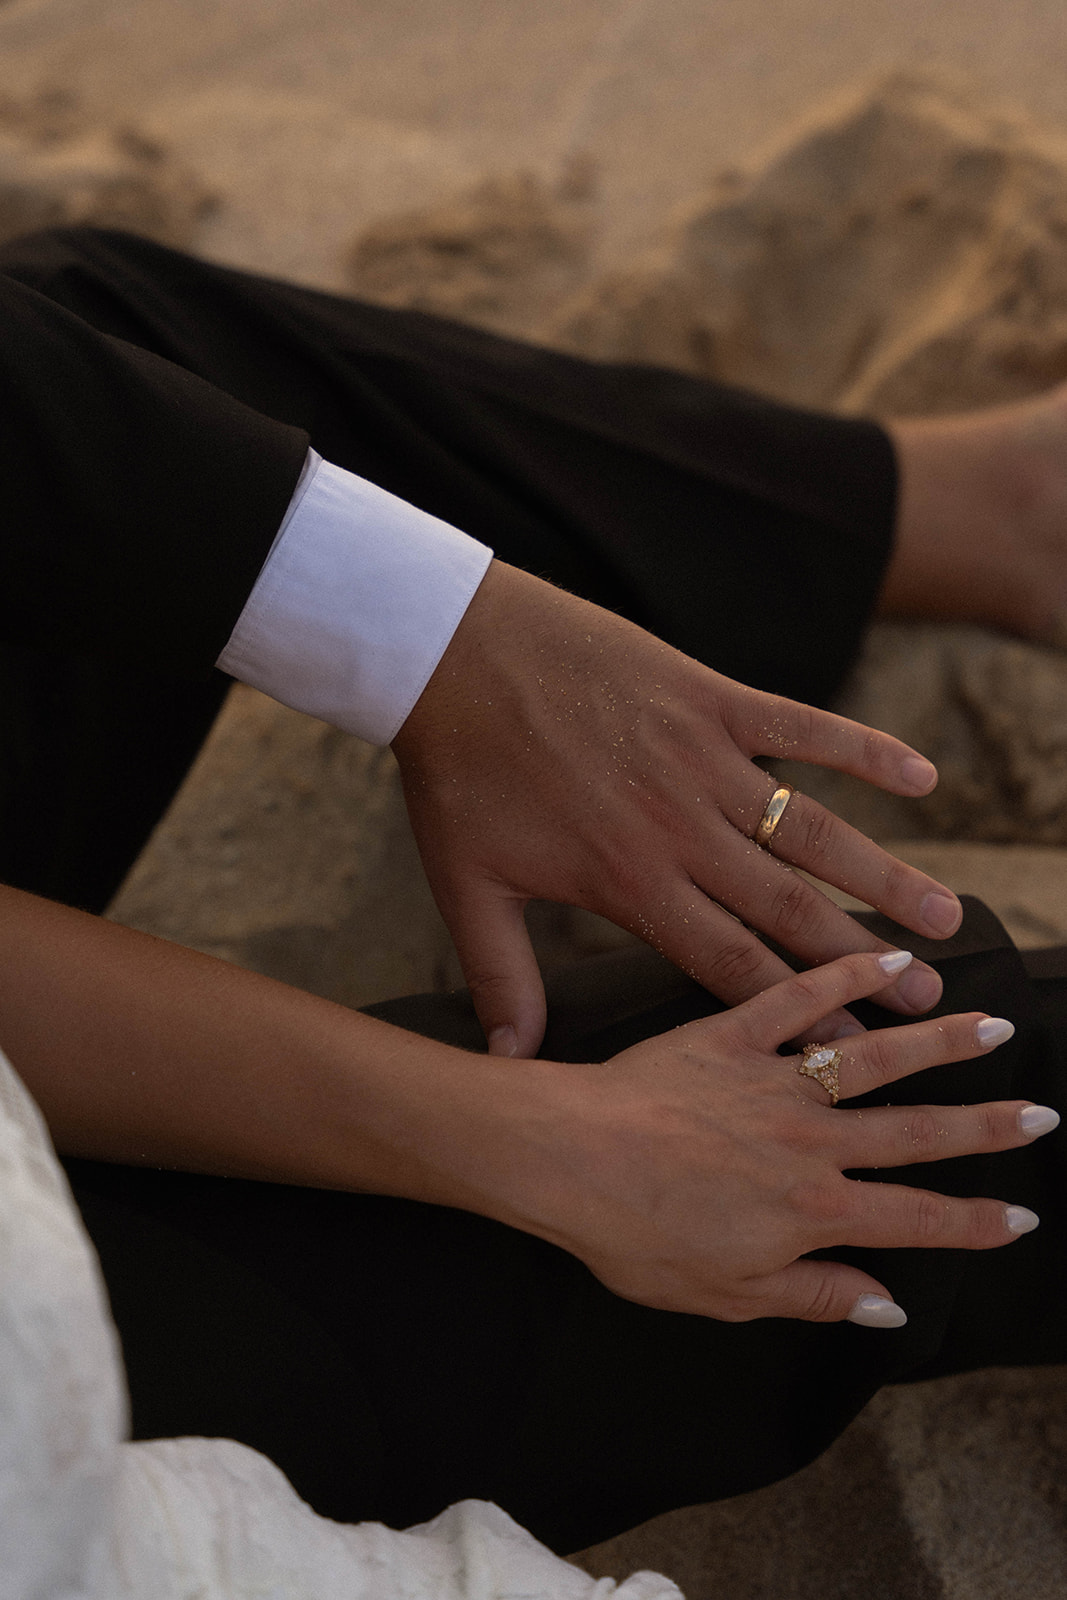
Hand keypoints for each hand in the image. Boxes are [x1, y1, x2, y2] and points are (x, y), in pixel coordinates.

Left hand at [394, 561, 963, 1055]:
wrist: (451, 653)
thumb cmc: (458, 773)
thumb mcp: (468, 886)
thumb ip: (502, 976)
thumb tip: (510, 1060)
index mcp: (630, 883)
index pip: (732, 965)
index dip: (801, 1010)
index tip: (857, 1047)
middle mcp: (680, 829)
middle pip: (790, 909)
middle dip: (866, 961)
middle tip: (931, 998)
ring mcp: (702, 760)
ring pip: (813, 830)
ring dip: (882, 874)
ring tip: (945, 915)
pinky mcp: (709, 697)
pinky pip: (803, 726)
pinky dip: (863, 749)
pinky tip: (921, 776)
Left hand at [502, 951, 1052, 1324]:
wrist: (571, 1159)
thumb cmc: (635, 1234)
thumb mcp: (726, 1296)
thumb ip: (814, 1296)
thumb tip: (886, 1304)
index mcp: (811, 1209)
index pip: (914, 1217)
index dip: (974, 1222)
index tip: (1021, 1216)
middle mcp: (809, 1141)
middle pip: (916, 1132)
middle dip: (985, 1126)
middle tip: (1041, 1113)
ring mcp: (774, 1081)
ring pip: (876, 1057)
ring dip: (940, 1043)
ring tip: (992, 1025)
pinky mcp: (731, 1034)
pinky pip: (797, 998)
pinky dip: (845, 975)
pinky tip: (889, 959)